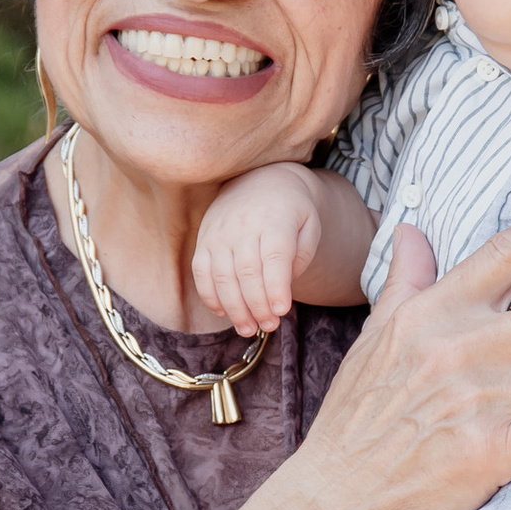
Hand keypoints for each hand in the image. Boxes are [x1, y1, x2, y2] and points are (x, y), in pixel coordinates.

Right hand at [194, 164, 323, 334]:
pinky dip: (210, 297)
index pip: (273, 257)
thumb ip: (300, 257)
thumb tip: (281, 289)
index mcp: (275, 219)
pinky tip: (224, 313)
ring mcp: (219, 232)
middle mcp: (243, 225)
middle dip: (257, 305)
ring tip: (248, 328)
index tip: (281, 311)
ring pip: (222, 276)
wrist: (260, 181)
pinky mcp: (204, 240)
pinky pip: (201, 273)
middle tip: (269, 326)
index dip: (276, 287)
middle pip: (246, 272)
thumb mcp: (309, 226)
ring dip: (235, 308)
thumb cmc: (290, 212)